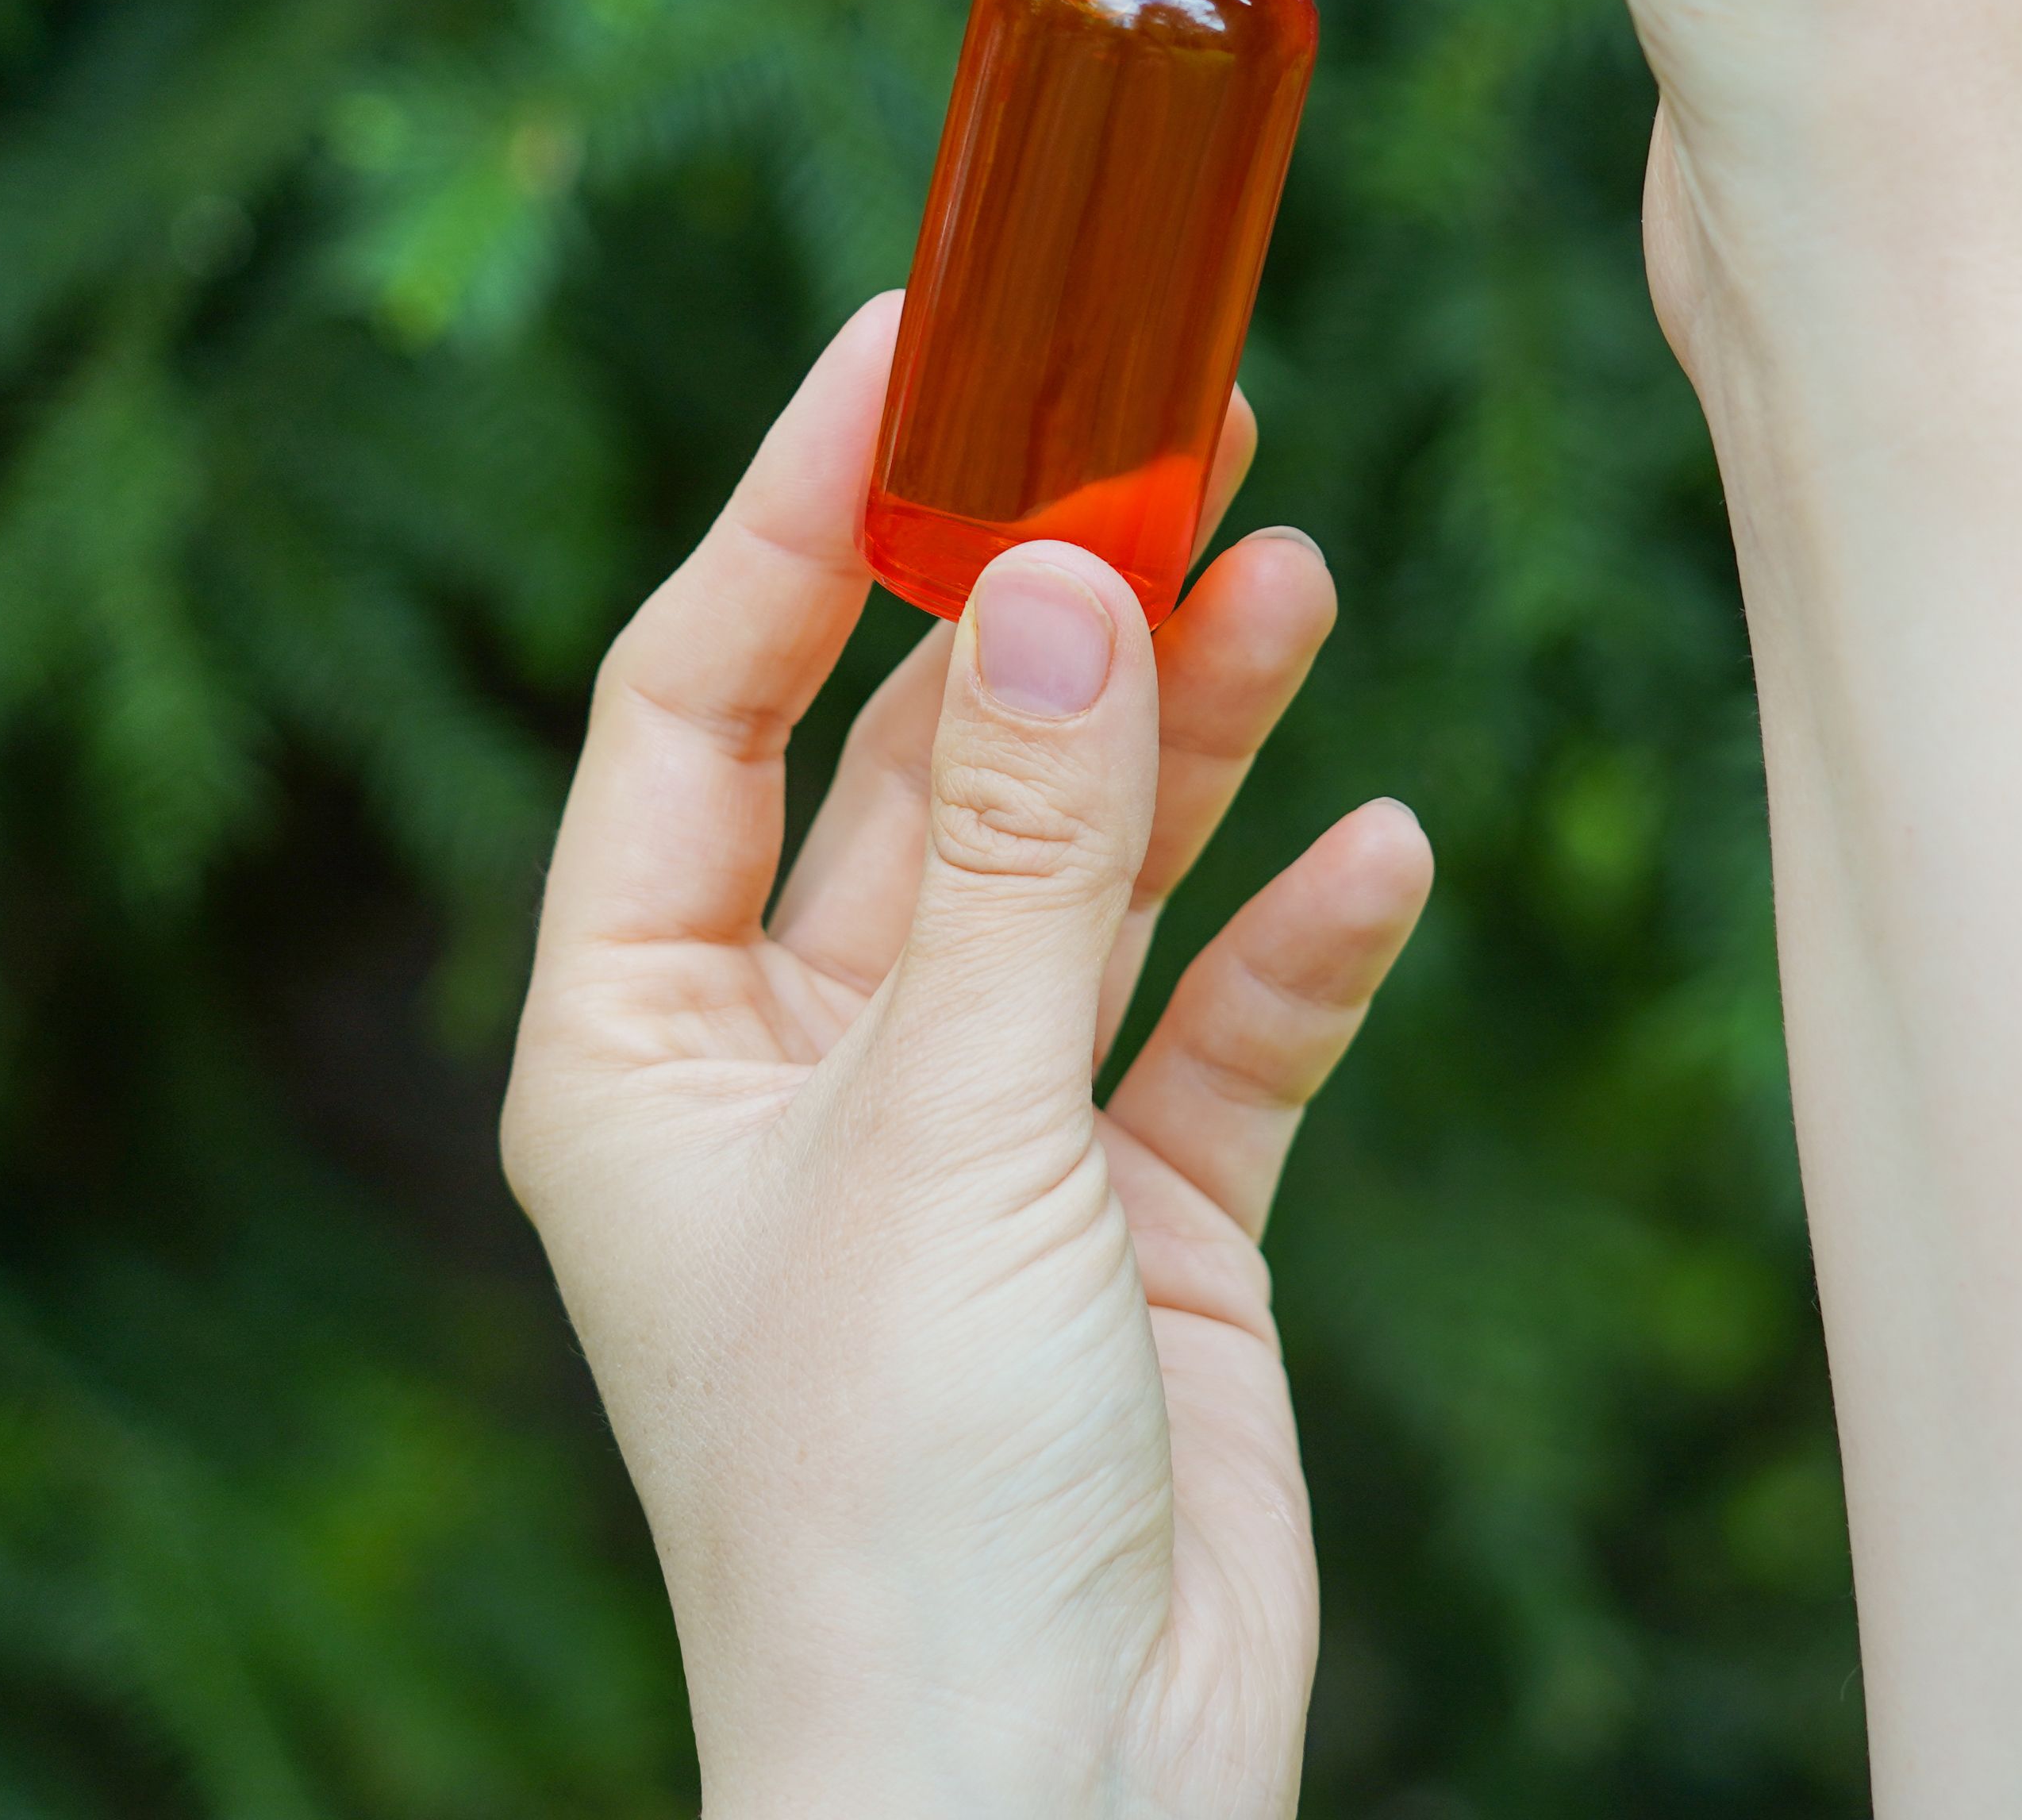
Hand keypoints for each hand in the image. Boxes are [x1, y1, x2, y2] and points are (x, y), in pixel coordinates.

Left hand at [500, 297, 1434, 1819]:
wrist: (1045, 1814)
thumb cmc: (895, 1504)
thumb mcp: (950, 1131)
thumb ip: (1031, 852)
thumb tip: (1074, 570)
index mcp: (642, 1041)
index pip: (697, 703)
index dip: (800, 516)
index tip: (920, 349)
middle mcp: (800, 1069)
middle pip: (927, 763)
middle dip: (1048, 602)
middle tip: (1176, 415)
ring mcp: (980, 1141)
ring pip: (1090, 868)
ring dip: (1191, 726)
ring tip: (1292, 565)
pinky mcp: (1143, 1226)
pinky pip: (1224, 1031)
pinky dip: (1298, 939)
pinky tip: (1378, 851)